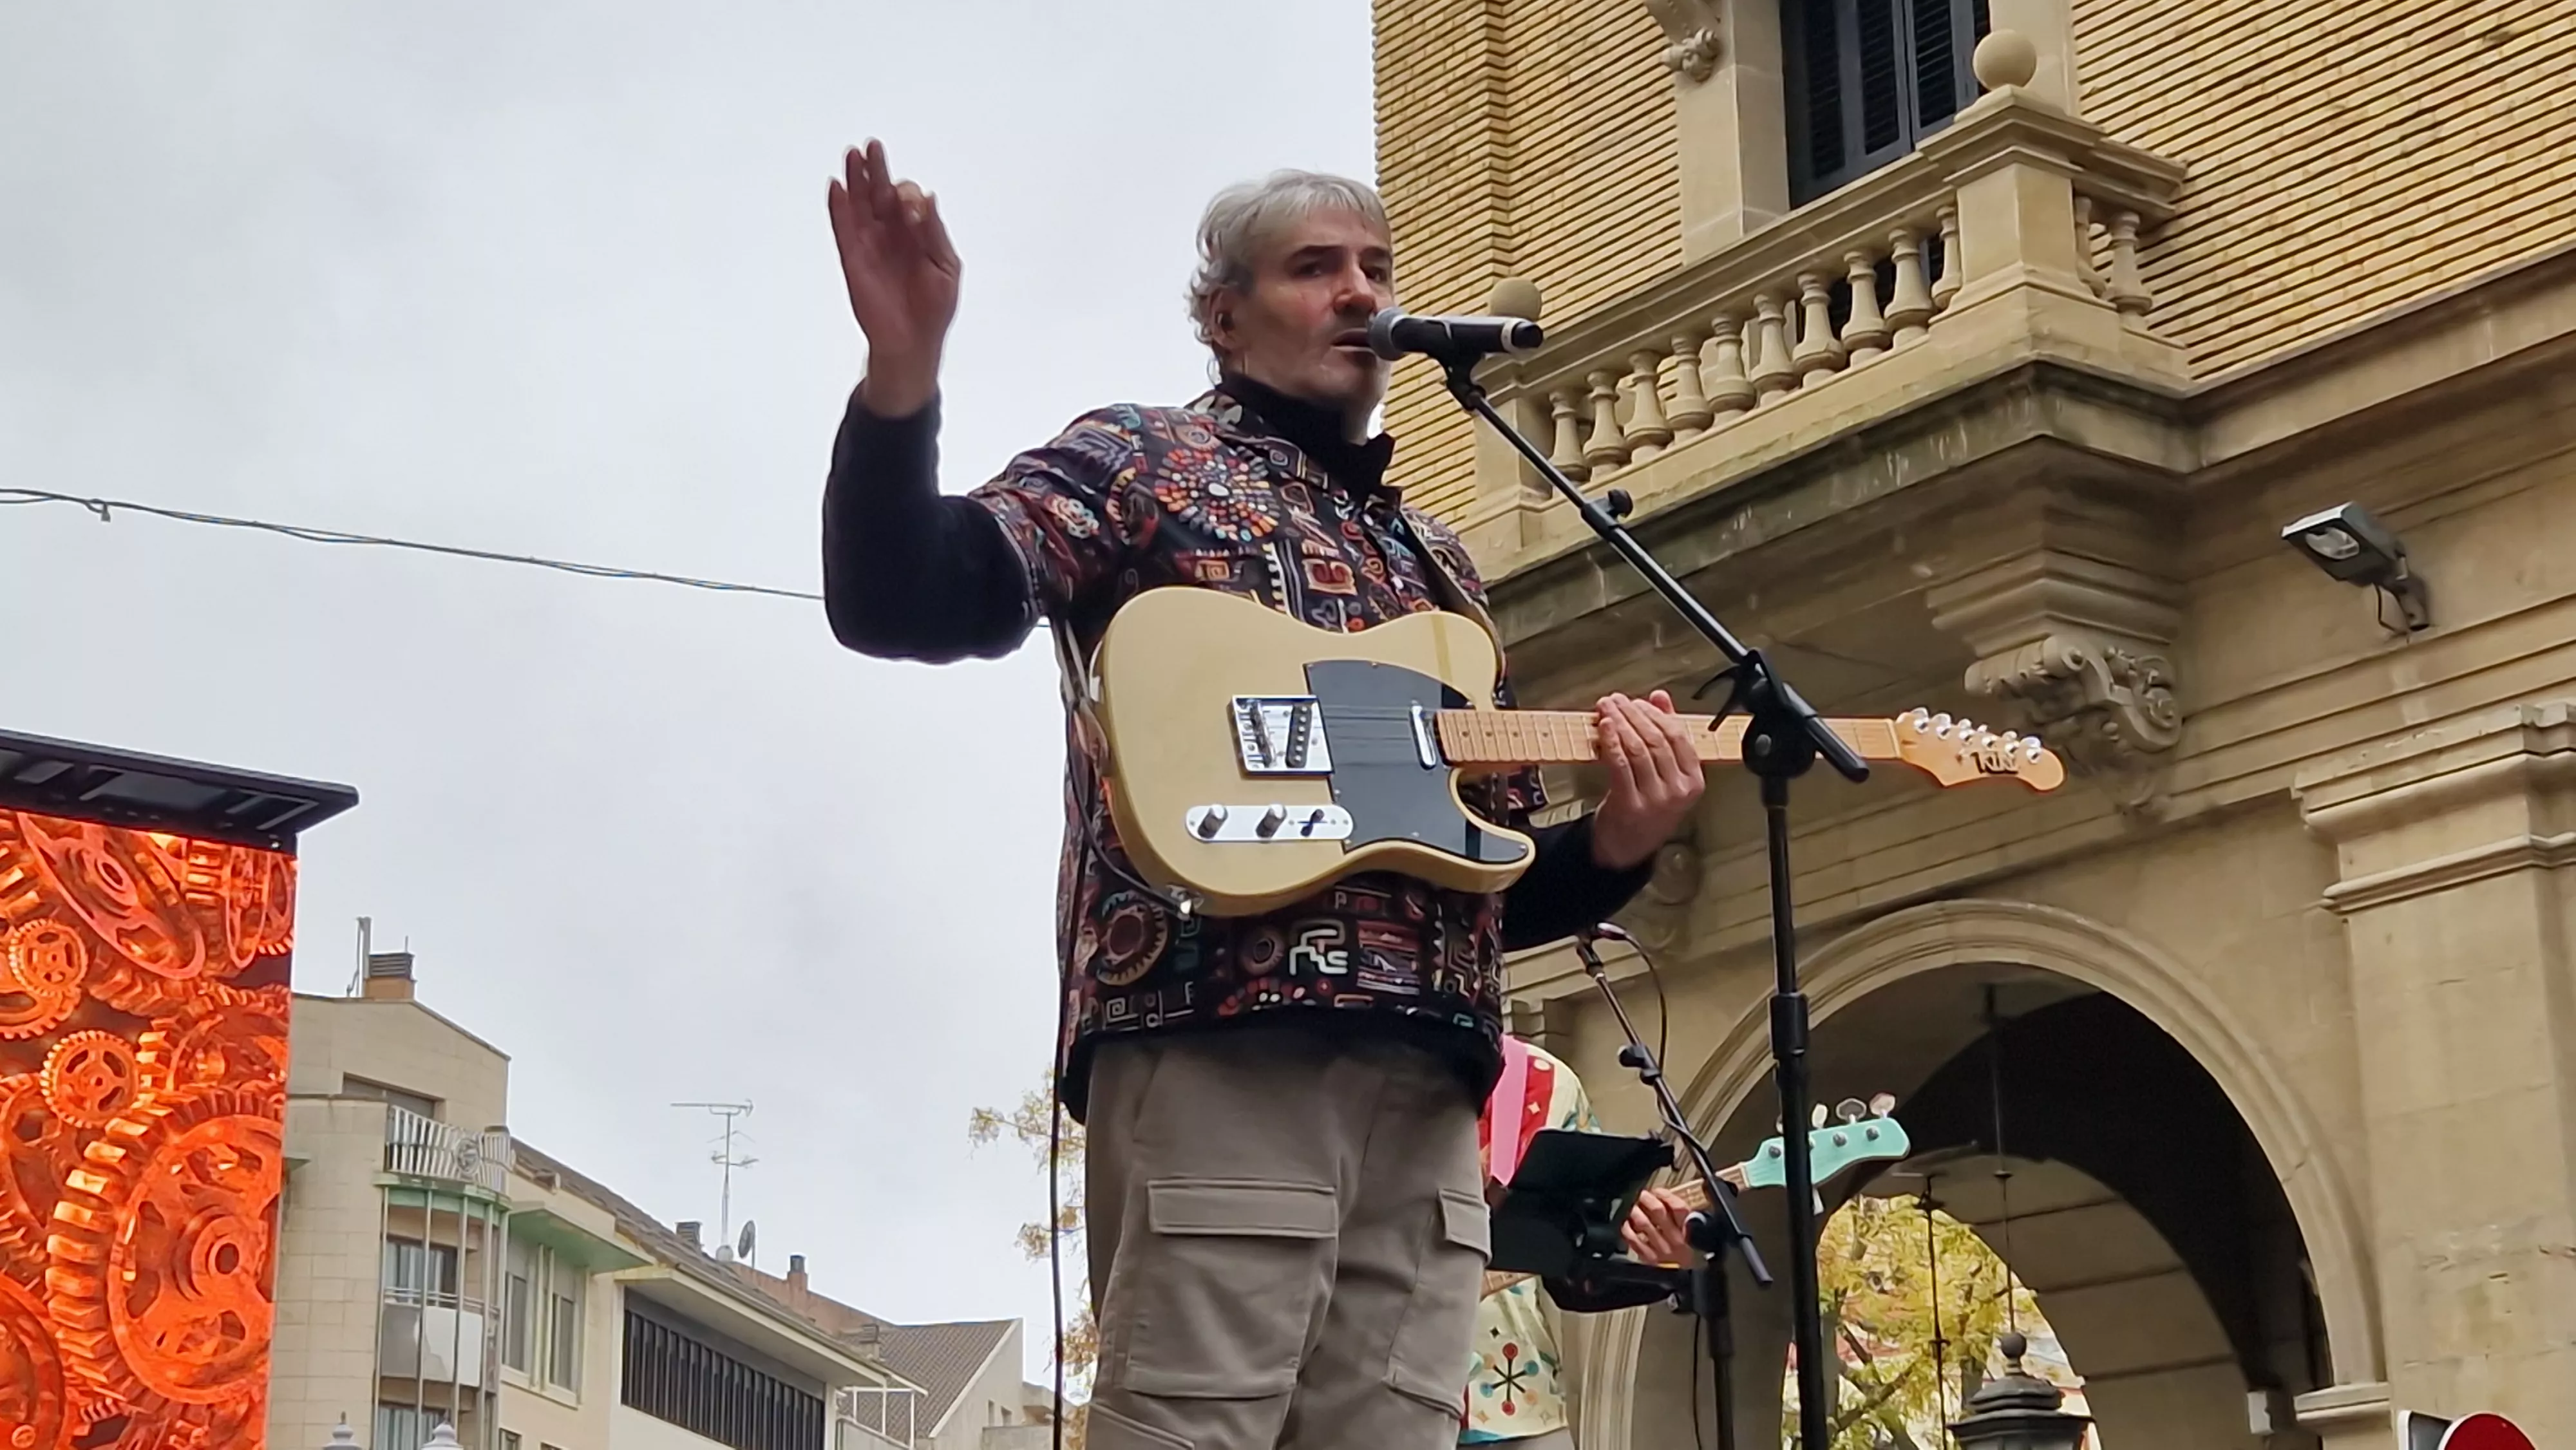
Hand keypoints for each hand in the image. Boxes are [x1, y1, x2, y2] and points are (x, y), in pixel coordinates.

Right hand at [828, 139, 961, 416]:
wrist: (913, 341)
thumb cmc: (934, 306)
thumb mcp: (945, 266)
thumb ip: (935, 233)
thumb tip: (928, 199)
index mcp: (917, 232)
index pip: (909, 200)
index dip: (909, 196)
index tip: (912, 206)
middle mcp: (892, 232)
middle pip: (880, 192)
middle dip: (877, 170)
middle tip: (873, 147)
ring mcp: (870, 243)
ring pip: (859, 204)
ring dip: (855, 179)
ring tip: (852, 155)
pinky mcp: (852, 258)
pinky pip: (842, 228)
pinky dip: (838, 207)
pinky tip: (836, 187)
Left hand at [1588, 690, 1705, 870]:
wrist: (1628, 847)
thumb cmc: (1647, 807)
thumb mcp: (1666, 773)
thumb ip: (1666, 734)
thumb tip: (1660, 697)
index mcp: (1693, 780)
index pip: (1678, 736)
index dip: (1656, 714)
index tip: (1638, 702)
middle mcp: (1678, 790)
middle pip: (1656, 740)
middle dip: (1633, 714)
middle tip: (1616, 699)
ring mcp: (1655, 799)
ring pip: (1638, 749)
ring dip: (1620, 723)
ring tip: (1607, 708)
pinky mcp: (1631, 804)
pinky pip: (1620, 764)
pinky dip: (1611, 741)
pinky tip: (1604, 727)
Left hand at [1623, 1187, 1693, 1266]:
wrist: (1687, 1268)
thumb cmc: (1686, 1241)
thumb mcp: (1688, 1222)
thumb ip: (1675, 1206)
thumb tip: (1656, 1192)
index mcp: (1689, 1227)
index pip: (1677, 1206)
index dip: (1664, 1194)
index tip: (1656, 1191)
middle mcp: (1677, 1239)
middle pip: (1658, 1211)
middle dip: (1646, 1198)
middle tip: (1640, 1195)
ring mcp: (1663, 1249)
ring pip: (1643, 1223)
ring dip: (1634, 1210)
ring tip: (1632, 1206)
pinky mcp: (1650, 1258)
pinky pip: (1633, 1239)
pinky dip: (1627, 1228)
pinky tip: (1627, 1223)